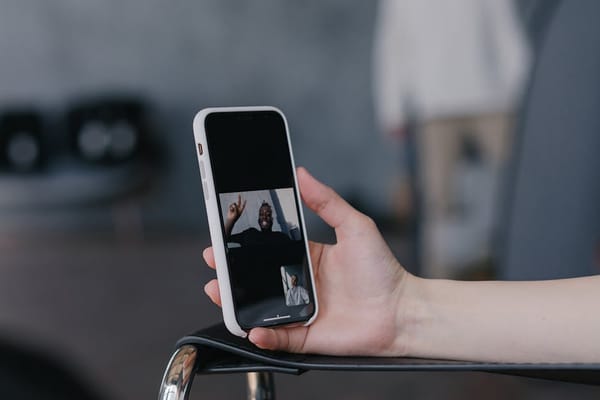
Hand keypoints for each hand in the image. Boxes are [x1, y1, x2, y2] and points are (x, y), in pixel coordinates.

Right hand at [204, 167, 410, 355]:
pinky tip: (252, 328)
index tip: (226, 235)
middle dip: (232, 271)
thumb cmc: (382, 270)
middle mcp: (300, 283)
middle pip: (258, 277)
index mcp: (308, 257)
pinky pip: (279, 337)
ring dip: (237, 302)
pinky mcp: (307, 336)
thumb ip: (327, 201)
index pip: (270, 249)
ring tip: (218, 291)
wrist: (402, 312)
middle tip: (214, 262)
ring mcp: (302, 310)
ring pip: (260, 307)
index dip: (246, 244)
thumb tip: (302, 173)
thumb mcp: (354, 226)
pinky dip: (264, 335)